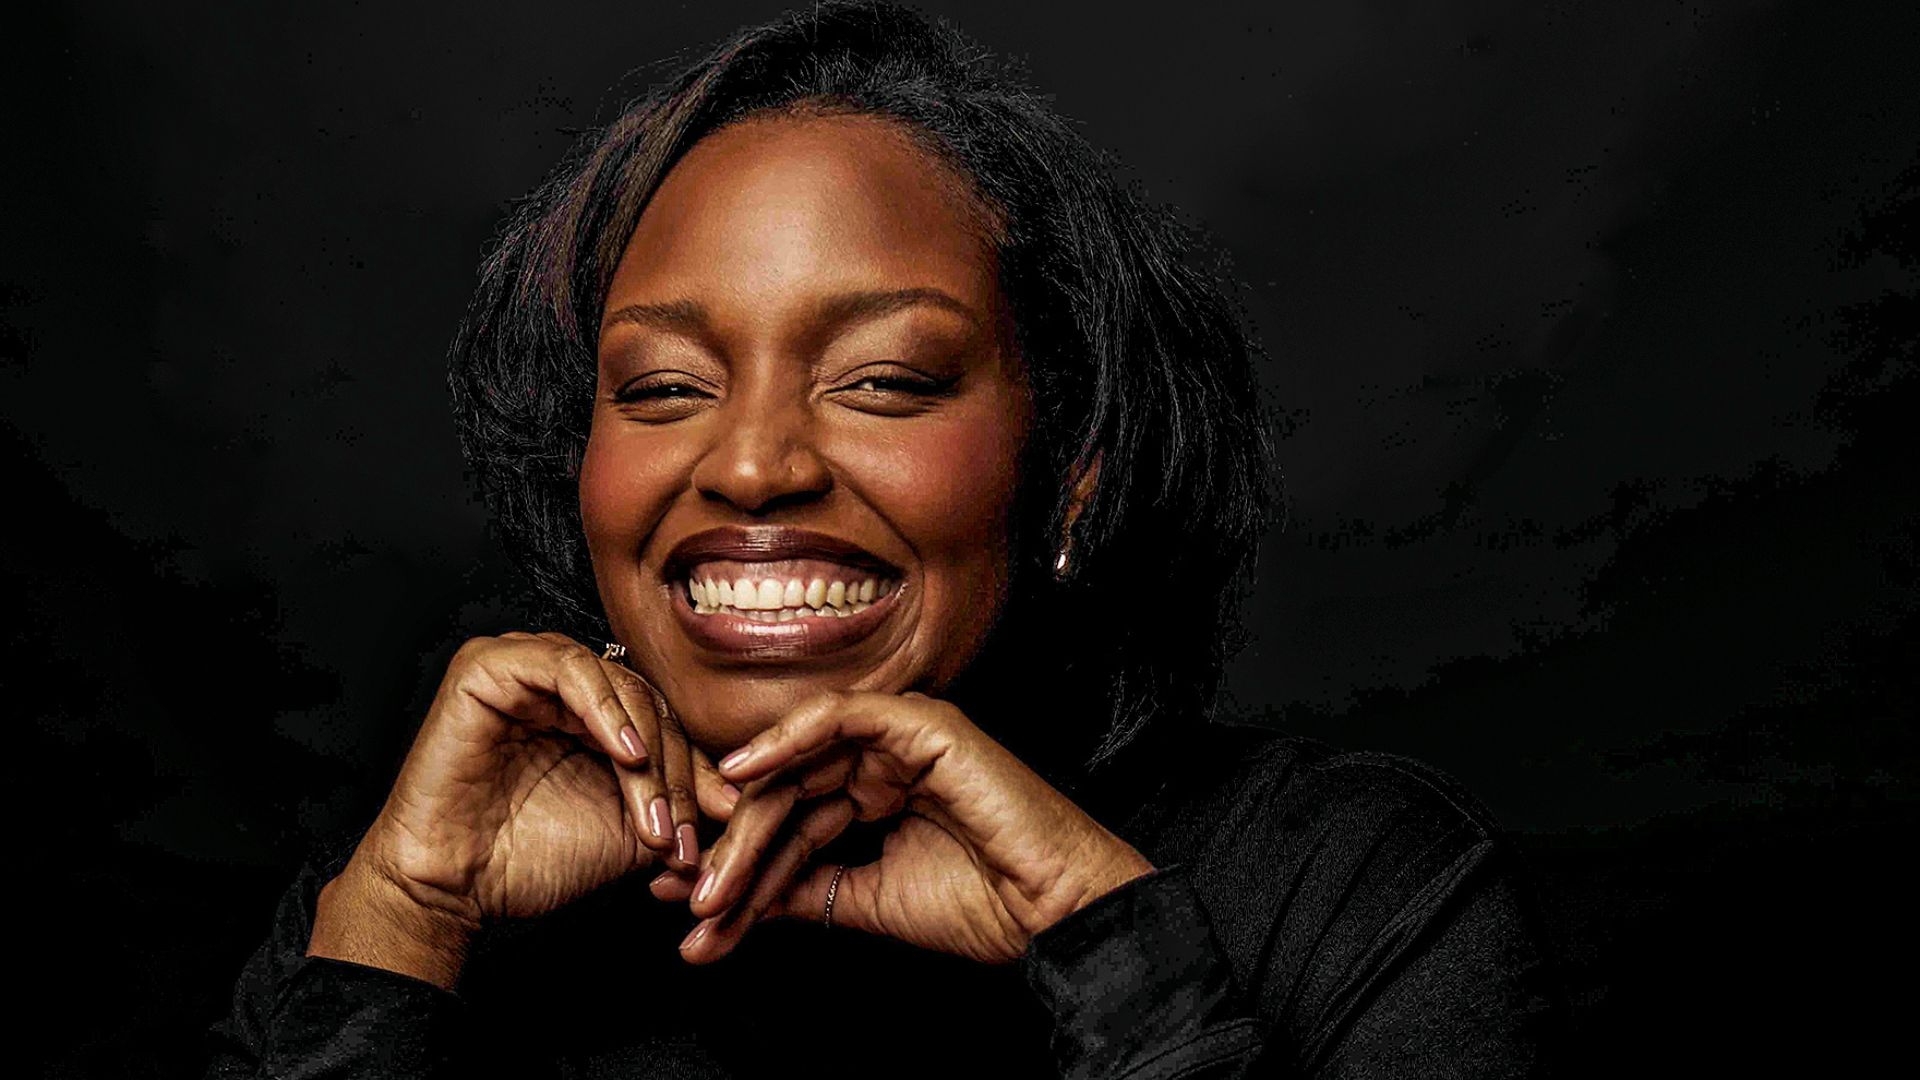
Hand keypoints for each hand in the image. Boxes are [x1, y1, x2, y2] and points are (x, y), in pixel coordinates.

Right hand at [309, 631, 736, 986]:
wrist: (456, 888)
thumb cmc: (532, 860)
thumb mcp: (633, 832)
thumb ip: (685, 805)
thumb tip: (750, 801)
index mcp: (596, 714)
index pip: (668, 723)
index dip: (698, 774)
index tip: (723, 827)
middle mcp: (565, 685)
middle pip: (650, 704)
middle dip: (675, 773)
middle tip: (681, 832)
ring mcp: (527, 667)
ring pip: (620, 686)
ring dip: (647, 752)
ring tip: (653, 814)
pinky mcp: (489, 665)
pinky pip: (568, 667)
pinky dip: (605, 710)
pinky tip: (626, 756)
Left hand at [670, 691, 1152, 964]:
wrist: (1050, 910)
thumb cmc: (982, 904)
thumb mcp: (866, 900)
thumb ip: (804, 890)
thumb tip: (730, 903)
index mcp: (875, 796)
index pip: (791, 824)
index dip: (740, 866)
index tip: (692, 912)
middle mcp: (882, 762)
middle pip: (786, 796)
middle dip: (734, 852)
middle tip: (691, 902)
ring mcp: (901, 738)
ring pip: (801, 765)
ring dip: (749, 819)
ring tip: (708, 873)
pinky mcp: (921, 722)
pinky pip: (840, 716)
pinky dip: (788, 737)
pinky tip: (740, 772)